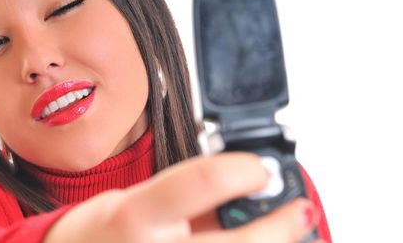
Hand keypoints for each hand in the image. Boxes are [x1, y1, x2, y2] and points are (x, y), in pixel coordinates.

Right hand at [44, 152, 322, 242]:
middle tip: (300, 209)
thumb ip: (188, 198)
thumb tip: (244, 187)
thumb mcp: (136, 201)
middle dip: (280, 226)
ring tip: (288, 230)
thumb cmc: (101, 234)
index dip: (241, 170)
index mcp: (136, 217)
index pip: (198, 183)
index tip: (262, 167)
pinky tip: (258, 241)